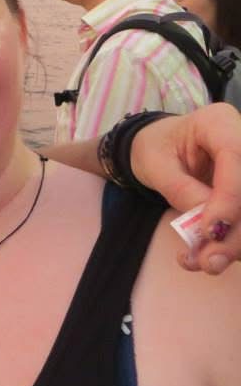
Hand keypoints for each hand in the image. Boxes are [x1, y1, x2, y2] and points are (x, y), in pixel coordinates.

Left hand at [131, 104, 240, 273]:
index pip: (236, 158)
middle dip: (235, 232)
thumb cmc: (153, 148)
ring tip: (203, 263)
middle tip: (209, 261)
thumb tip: (211, 228)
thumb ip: (181, 191)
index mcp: (219, 122)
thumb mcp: (155, 166)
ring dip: (234, 244)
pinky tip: (203, 257)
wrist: (155, 149)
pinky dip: (229, 244)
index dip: (229, 199)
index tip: (209, 231)